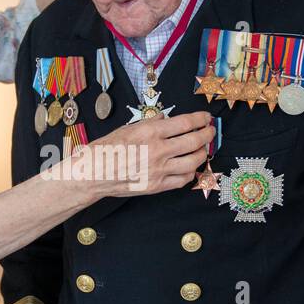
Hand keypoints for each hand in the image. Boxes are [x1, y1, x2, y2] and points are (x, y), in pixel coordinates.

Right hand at [87, 110, 213, 198]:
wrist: (93, 173)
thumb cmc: (107, 149)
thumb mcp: (128, 127)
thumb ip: (150, 123)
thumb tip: (165, 118)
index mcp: (150, 132)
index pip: (185, 123)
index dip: (200, 119)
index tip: (206, 117)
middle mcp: (157, 150)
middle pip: (194, 142)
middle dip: (207, 135)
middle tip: (210, 132)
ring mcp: (159, 170)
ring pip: (193, 162)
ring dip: (202, 154)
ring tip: (203, 149)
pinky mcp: (157, 185)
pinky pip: (182, 180)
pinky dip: (190, 172)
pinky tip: (189, 167)